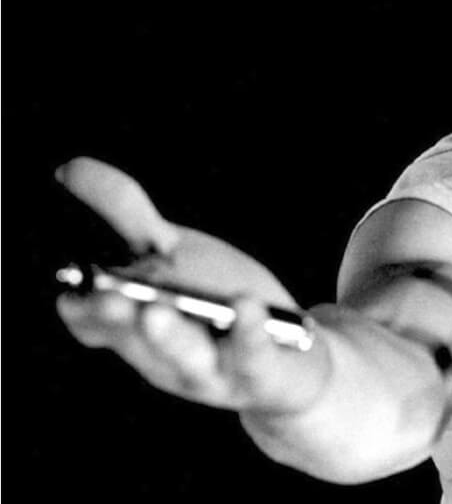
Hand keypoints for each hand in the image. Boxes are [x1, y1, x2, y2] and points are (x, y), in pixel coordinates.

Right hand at [55, 157, 329, 414]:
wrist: (296, 362)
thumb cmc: (219, 306)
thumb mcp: (174, 255)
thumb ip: (127, 214)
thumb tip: (69, 167)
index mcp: (137, 331)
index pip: (97, 326)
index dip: (85, 313)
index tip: (71, 296)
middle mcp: (166, 358)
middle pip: (138, 342)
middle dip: (122, 322)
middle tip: (110, 299)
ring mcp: (214, 371)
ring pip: (188, 357)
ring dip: (171, 337)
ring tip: (159, 310)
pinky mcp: (261, 371)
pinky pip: (253, 351)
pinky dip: (249, 328)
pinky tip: (248, 304)